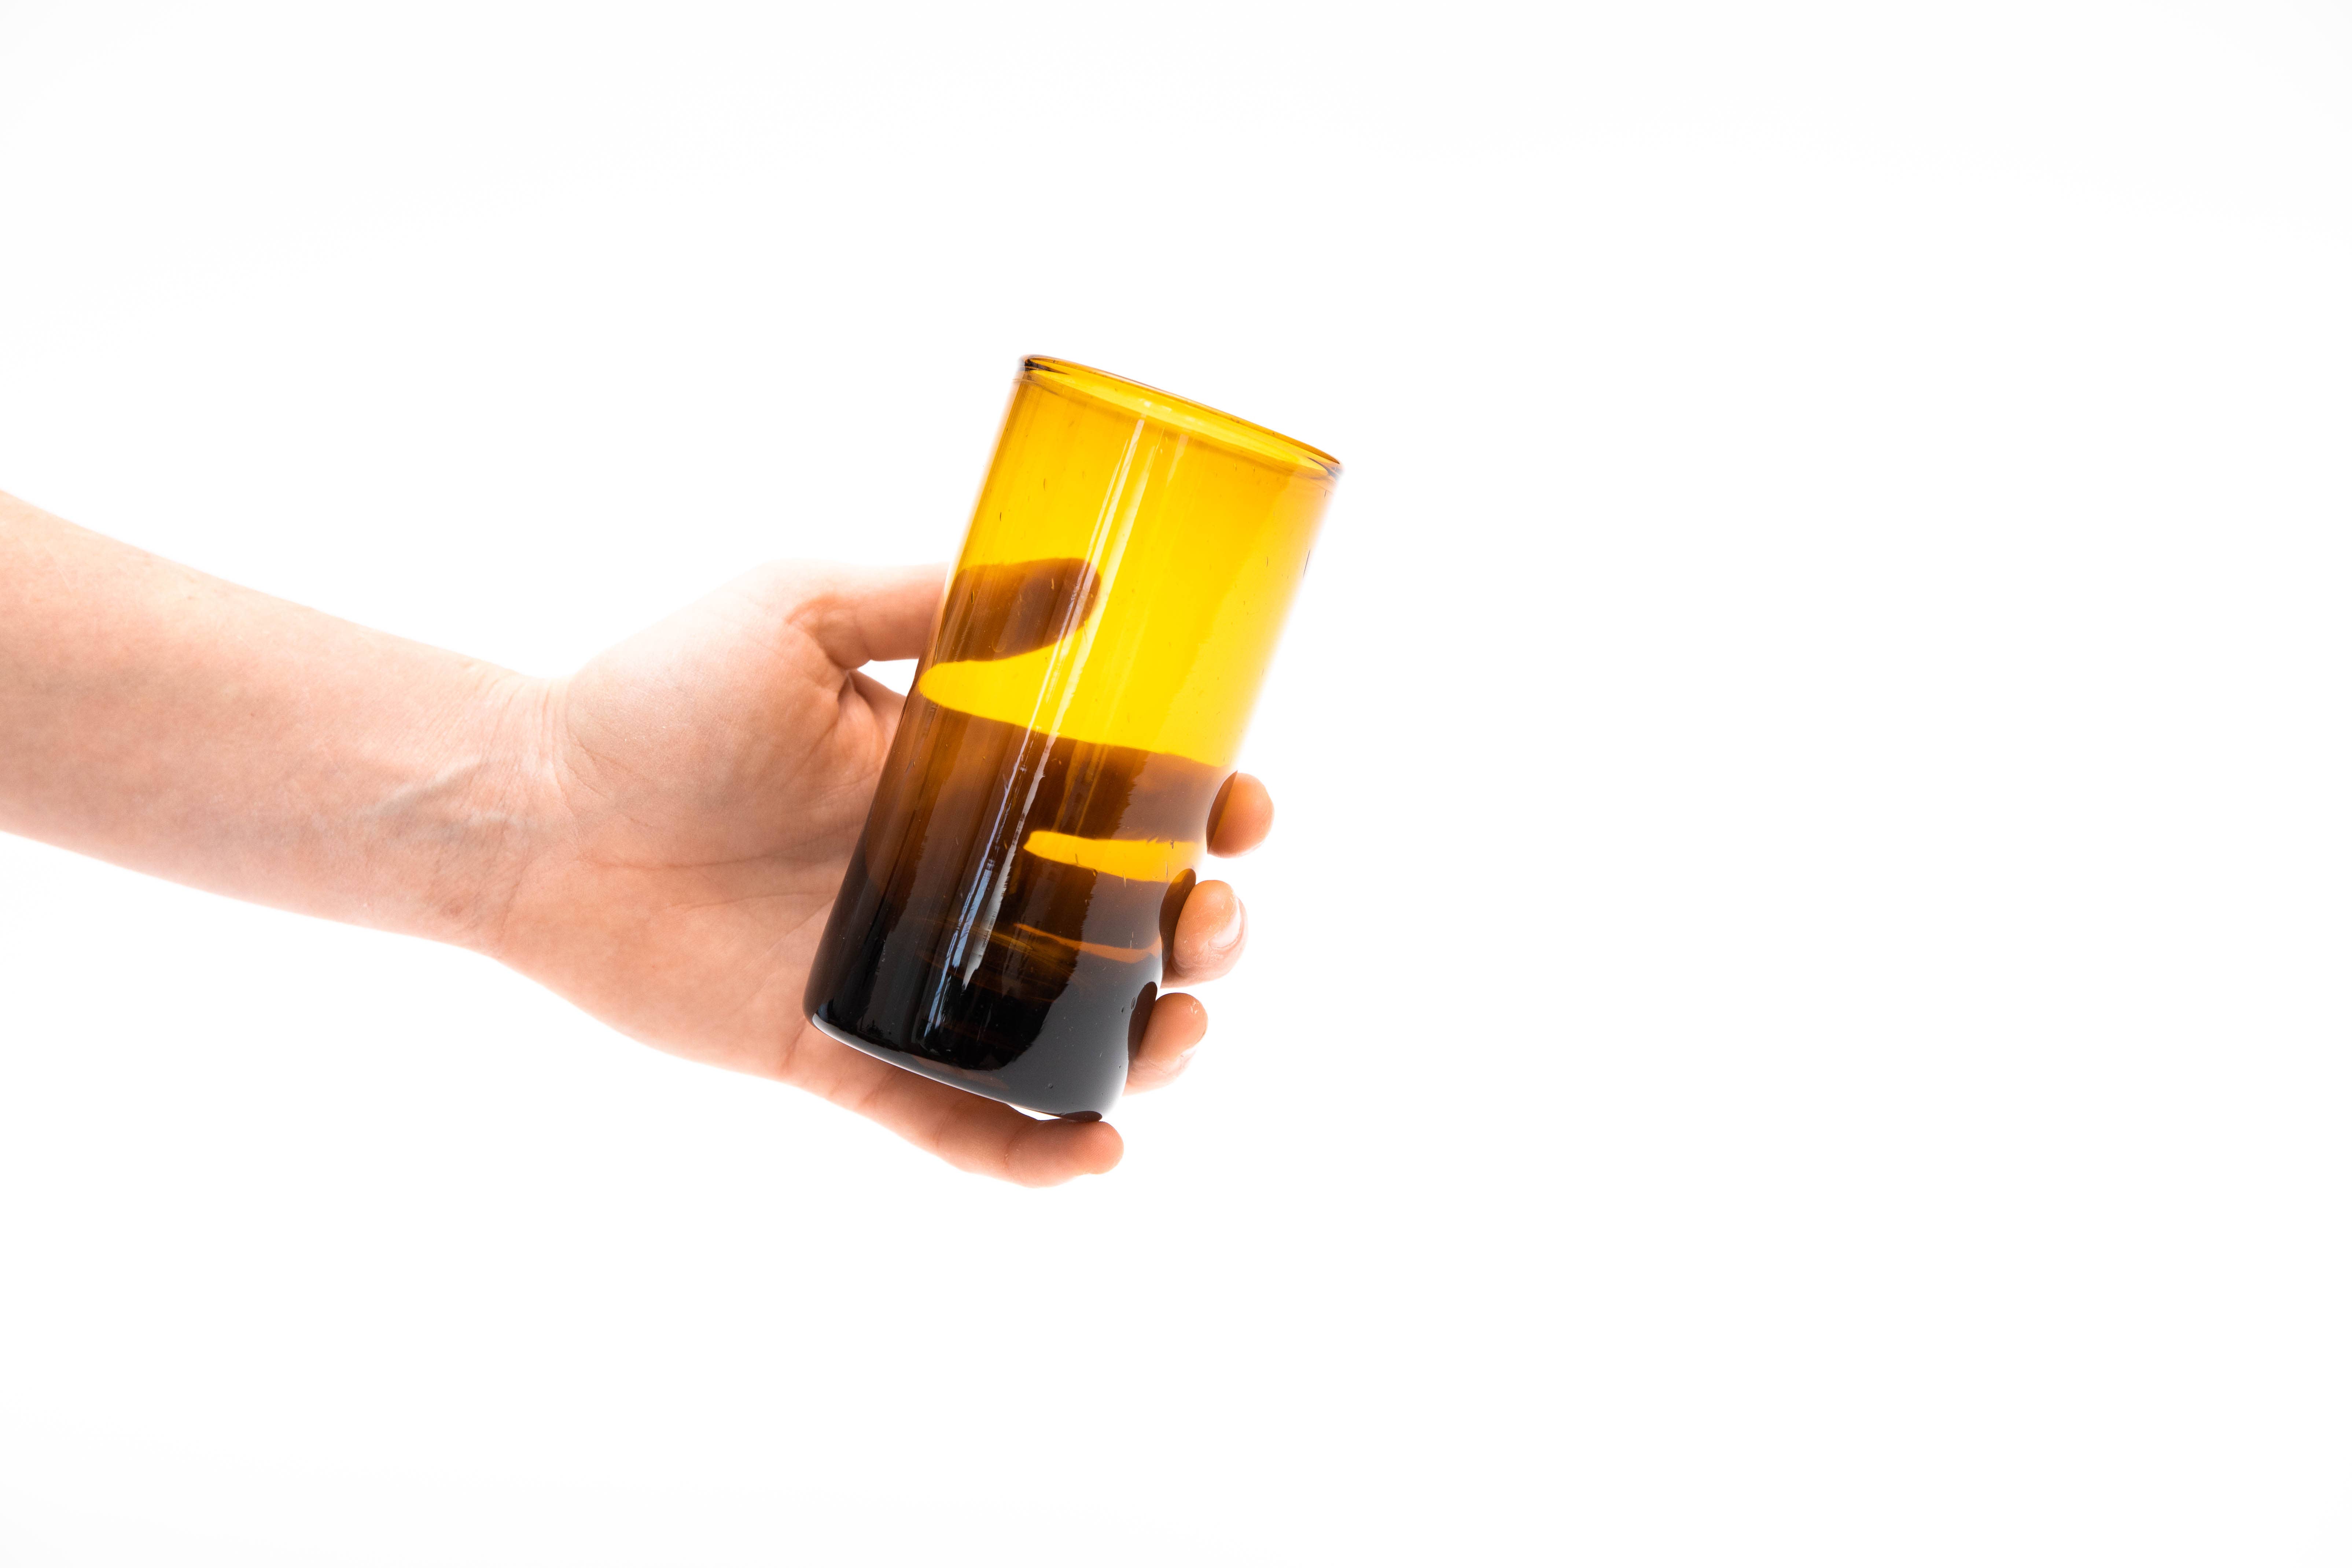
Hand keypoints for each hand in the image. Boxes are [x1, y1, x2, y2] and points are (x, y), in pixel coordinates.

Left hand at [483, 561, 1272, 1185]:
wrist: (533, 806)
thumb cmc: (654, 697)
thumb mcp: (800, 609)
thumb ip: (938, 602)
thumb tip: (1091, 582)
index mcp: (960, 778)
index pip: (1118, 797)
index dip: (1203, 809)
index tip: (1244, 812)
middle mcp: (950, 878)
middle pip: (1119, 922)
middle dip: (1197, 930)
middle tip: (1205, 925)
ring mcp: (905, 970)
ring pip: (1064, 1028)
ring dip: (1146, 1042)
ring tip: (1171, 1034)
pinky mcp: (843, 1051)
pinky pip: (955, 1119)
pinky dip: (1030, 1150)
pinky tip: (1094, 1148)